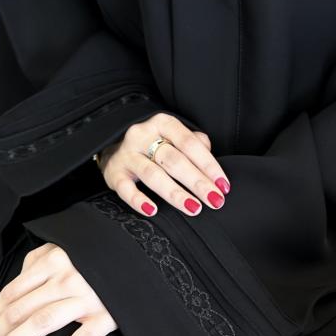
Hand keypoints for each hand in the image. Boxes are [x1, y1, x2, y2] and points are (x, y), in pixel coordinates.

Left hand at [0, 242, 116, 335]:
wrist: (139, 259)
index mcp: (53, 261)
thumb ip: (37, 262)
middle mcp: (68, 279)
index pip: (13, 292)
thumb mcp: (63, 247)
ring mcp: (89, 299)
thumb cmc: (95, 255)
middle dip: (1, 330)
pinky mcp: (108, 317)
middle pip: (22, 309)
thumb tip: (16, 287)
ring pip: (43, 323)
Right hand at [98, 114, 230, 218]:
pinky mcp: (114, 173)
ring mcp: (127, 154)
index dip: (208, 165)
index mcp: (162, 124)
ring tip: (193, 208)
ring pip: (153, 175)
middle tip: (214, 200)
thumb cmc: (152, 146)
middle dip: (197, 182)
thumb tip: (208, 151)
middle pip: (174, 160)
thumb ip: (192, 143)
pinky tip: (152, 211)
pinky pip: (125, 189)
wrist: (113, 148)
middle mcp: (143, 135)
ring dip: (175, 193)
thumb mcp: (173, 137)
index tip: (223, 185)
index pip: (189, 143)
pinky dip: (138, 201)